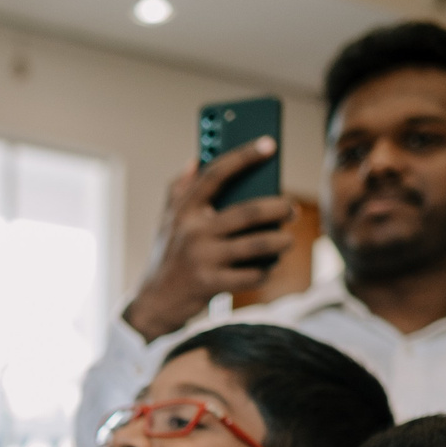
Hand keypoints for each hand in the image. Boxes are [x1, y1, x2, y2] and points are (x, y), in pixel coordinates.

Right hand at [121, 140, 296, 340]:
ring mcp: (202, 258)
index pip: (216, 174)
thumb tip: (194, 160)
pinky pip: (251, 275)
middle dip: (278, 209)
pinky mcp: (210, 284)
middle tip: (291, 209)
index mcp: (184, 210)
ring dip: (279, 242)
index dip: (244, 156)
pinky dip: (265, 271)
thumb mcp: (166, 221)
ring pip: (256, 245)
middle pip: (248, 213)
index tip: (268, 144)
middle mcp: (192, 231)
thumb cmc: (167, 255)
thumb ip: (179, 190)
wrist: (154, 301)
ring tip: (287, 241)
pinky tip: (270, 267)